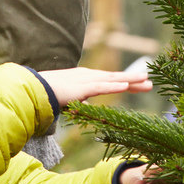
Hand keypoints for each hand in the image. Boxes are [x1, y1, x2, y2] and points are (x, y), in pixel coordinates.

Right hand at [39, 66, 153, 104]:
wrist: (32, 90)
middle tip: (150, 82)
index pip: (110, 80)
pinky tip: (126, 84)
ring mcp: (85, 80)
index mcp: (85, 79)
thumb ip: (79, 102)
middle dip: (133, 80)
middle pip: (115, 78)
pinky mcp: (81, 87)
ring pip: (112, 80)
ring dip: (129, 80)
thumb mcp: (68, 99)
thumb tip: (88, 107)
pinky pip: (101, 86)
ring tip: (145, 80)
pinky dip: (114, 85)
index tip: (140, 83)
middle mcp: (88, 76)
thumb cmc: (47, 95)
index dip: (125, 81)